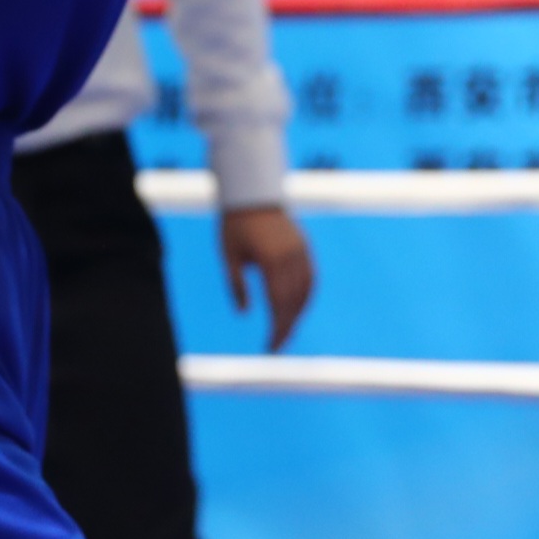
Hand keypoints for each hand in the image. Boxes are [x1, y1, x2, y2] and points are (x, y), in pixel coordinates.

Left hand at [219, 205, 314, 351]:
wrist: (252, 192)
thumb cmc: (234, 224)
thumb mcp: (228, 256)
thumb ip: (236, 285)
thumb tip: (244, 312)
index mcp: (271, 260)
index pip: (279, 303)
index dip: (276, 328)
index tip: (270, 346)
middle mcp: (291, 256)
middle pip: (294, 301)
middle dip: (287, 326)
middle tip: (277, 345)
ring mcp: (301, 250)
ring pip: (306, 290)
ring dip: (298, 313)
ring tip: (286, 330)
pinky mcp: (304, 246)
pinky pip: (310, 277)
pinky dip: (305, 296)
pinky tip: (296, 308)